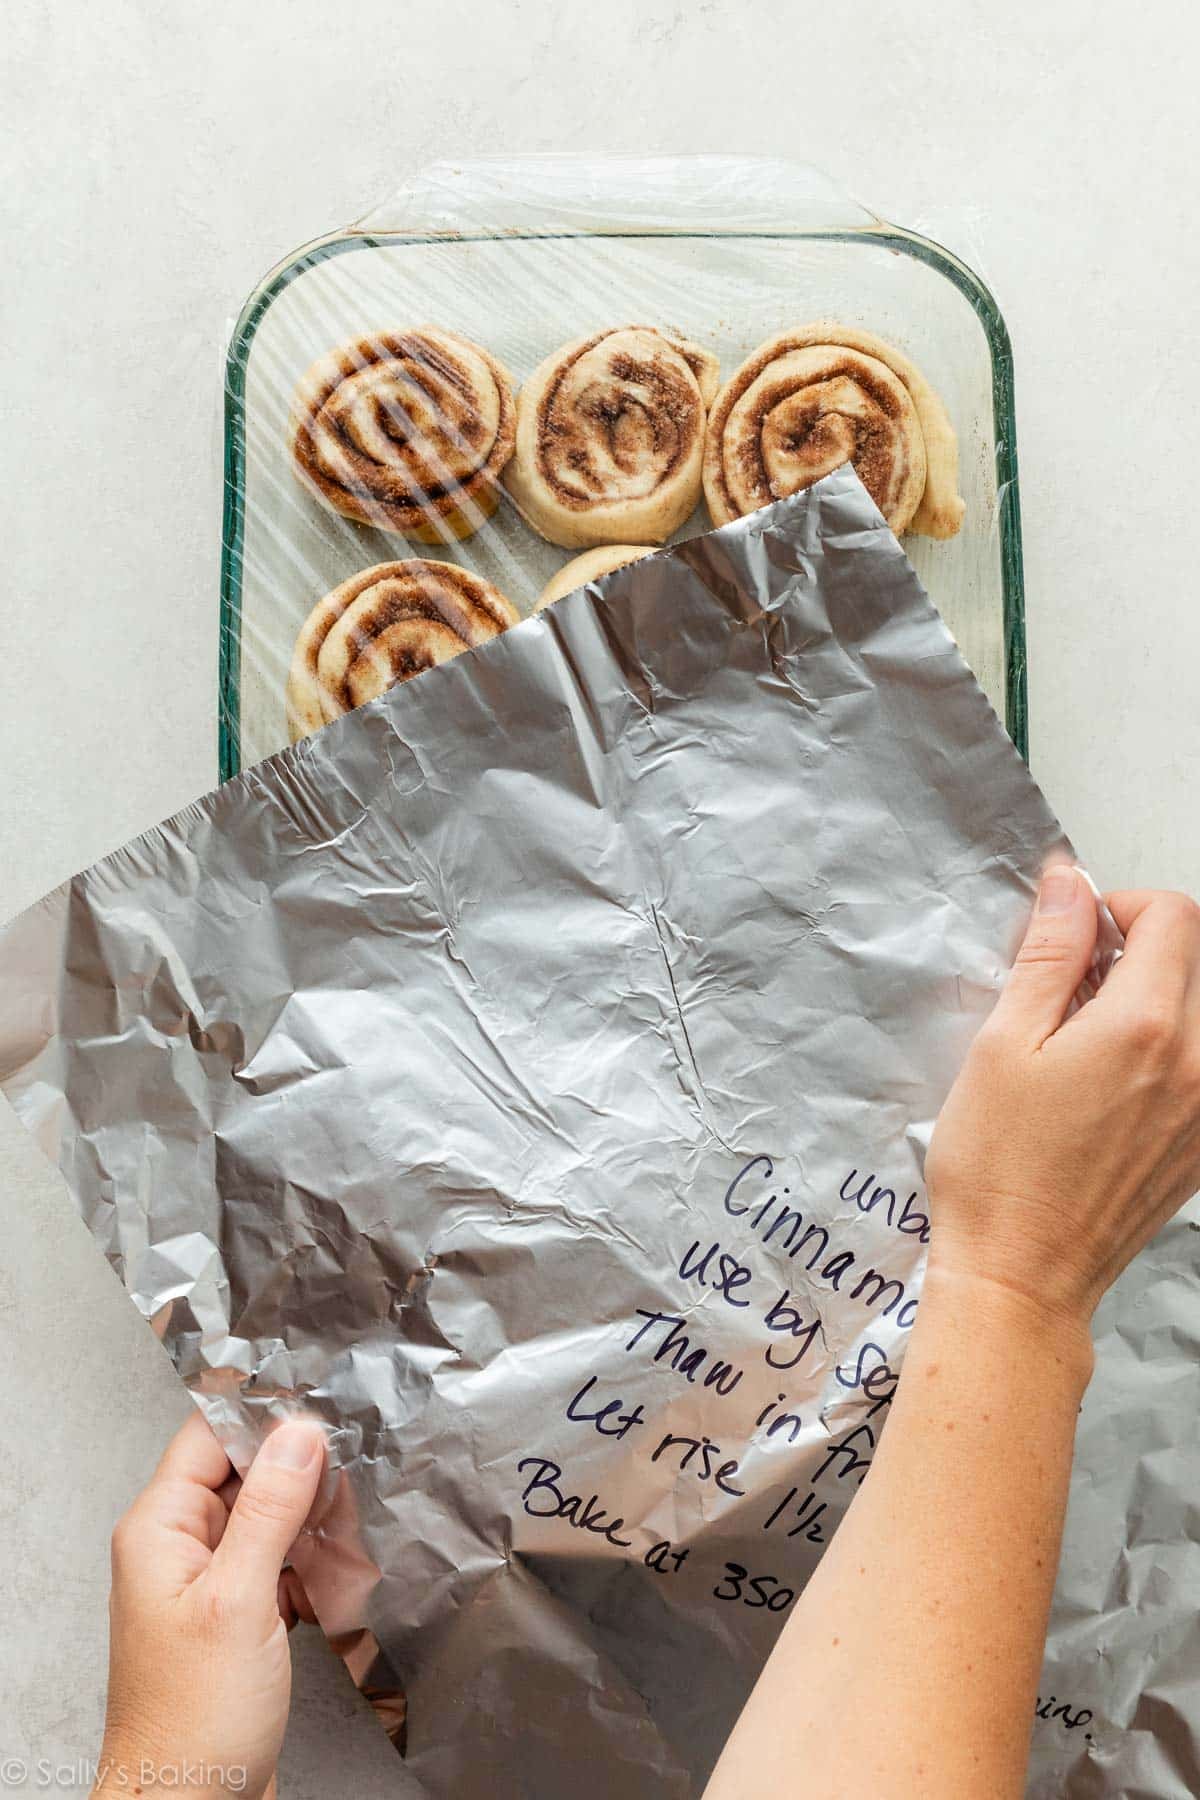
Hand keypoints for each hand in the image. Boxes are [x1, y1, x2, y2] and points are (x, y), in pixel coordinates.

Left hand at [93, 1411, 325, 1798]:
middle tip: (354, 1459)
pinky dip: (307, 1556)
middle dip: (298, 1465)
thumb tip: (299, 1433)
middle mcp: (176, 1547)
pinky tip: (338, 1562)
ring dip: (308, 1513)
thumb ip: (270, 1509)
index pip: (210, 1435)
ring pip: (264, 1514)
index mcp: (159, 1529)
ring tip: (354, 1512)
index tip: (322, 1401)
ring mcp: (204, 1582)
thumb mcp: (239, 1600)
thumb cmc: (193, 1721)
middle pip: (242, 1470)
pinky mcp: (232, 1615)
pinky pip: (273, 1559)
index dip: (264, 1415)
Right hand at [927, 870, 1199, 1339]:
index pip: (1173, 916)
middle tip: (1074, 985)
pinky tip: (1107, 1081)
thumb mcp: (1002, 1043)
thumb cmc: (998, 1169)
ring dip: (1155, 998)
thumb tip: (1070, 886)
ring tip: (1088, 1035)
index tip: (1078, 934)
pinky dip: (1167, 1050)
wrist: (1022, 1275)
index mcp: (1146, 1028)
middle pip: (1199, 958)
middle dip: (1140, 949)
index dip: (1120, 906)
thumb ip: (1048, 955)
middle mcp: (1198, 1065)